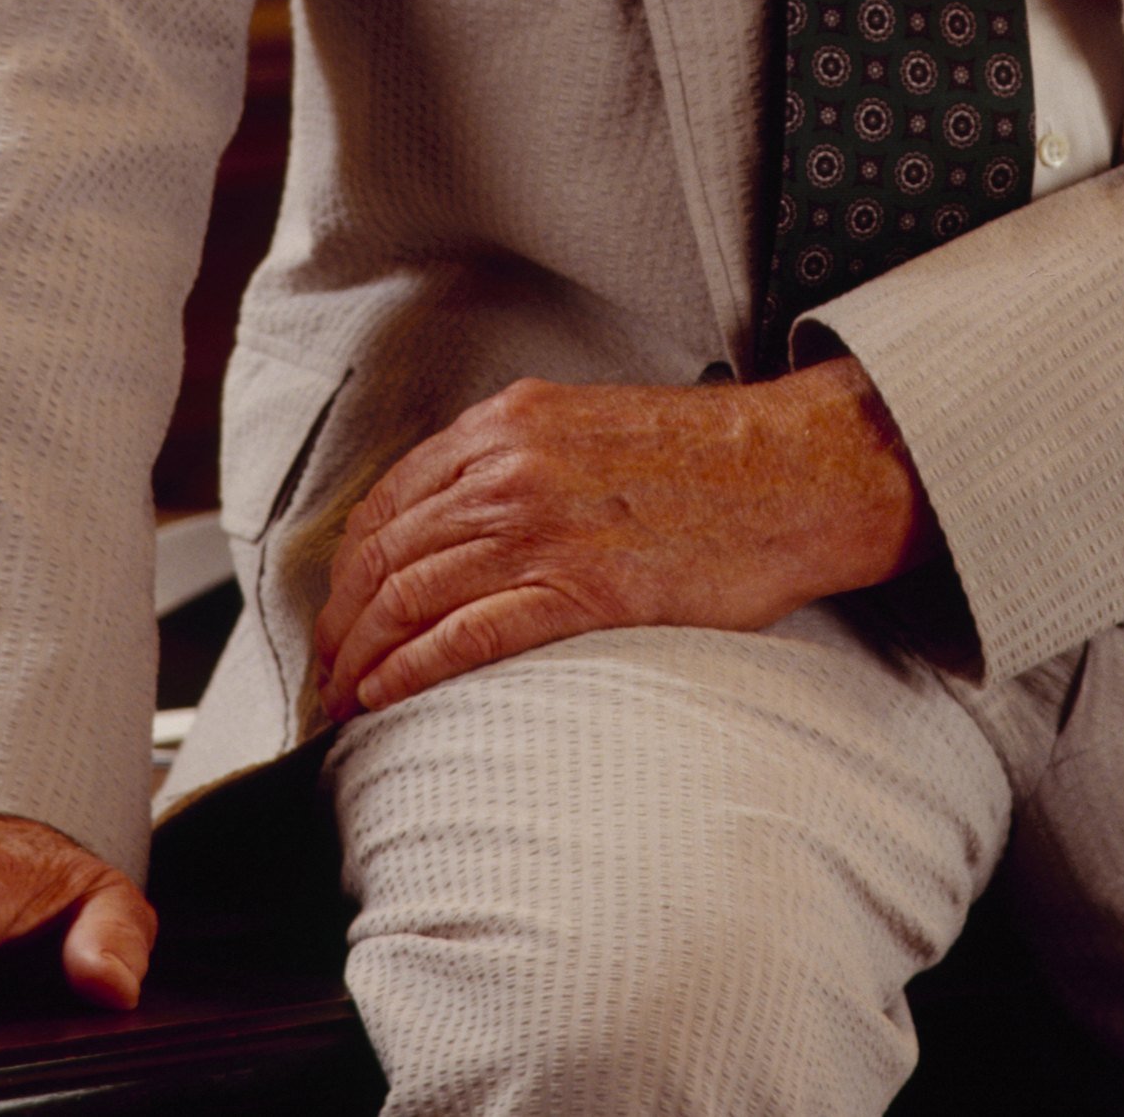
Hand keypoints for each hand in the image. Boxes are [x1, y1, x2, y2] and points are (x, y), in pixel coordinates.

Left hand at [314, 356, 934, 716]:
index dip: (349, 568)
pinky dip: (413, 670)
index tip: (339, 611)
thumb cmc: (711, 457)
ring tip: (346, 701)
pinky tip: (390, 697)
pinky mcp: (582, 588)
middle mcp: (512, 465)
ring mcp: (544, 526)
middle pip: (386, 554)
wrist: (798, 467)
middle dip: (341, 623)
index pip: (390, 500)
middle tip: (325, 675)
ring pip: (412, 597)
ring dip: (364, 657)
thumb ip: (525, 458)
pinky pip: (467, 634)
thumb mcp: (596, 426)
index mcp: (513, 422)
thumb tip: (467, 523)